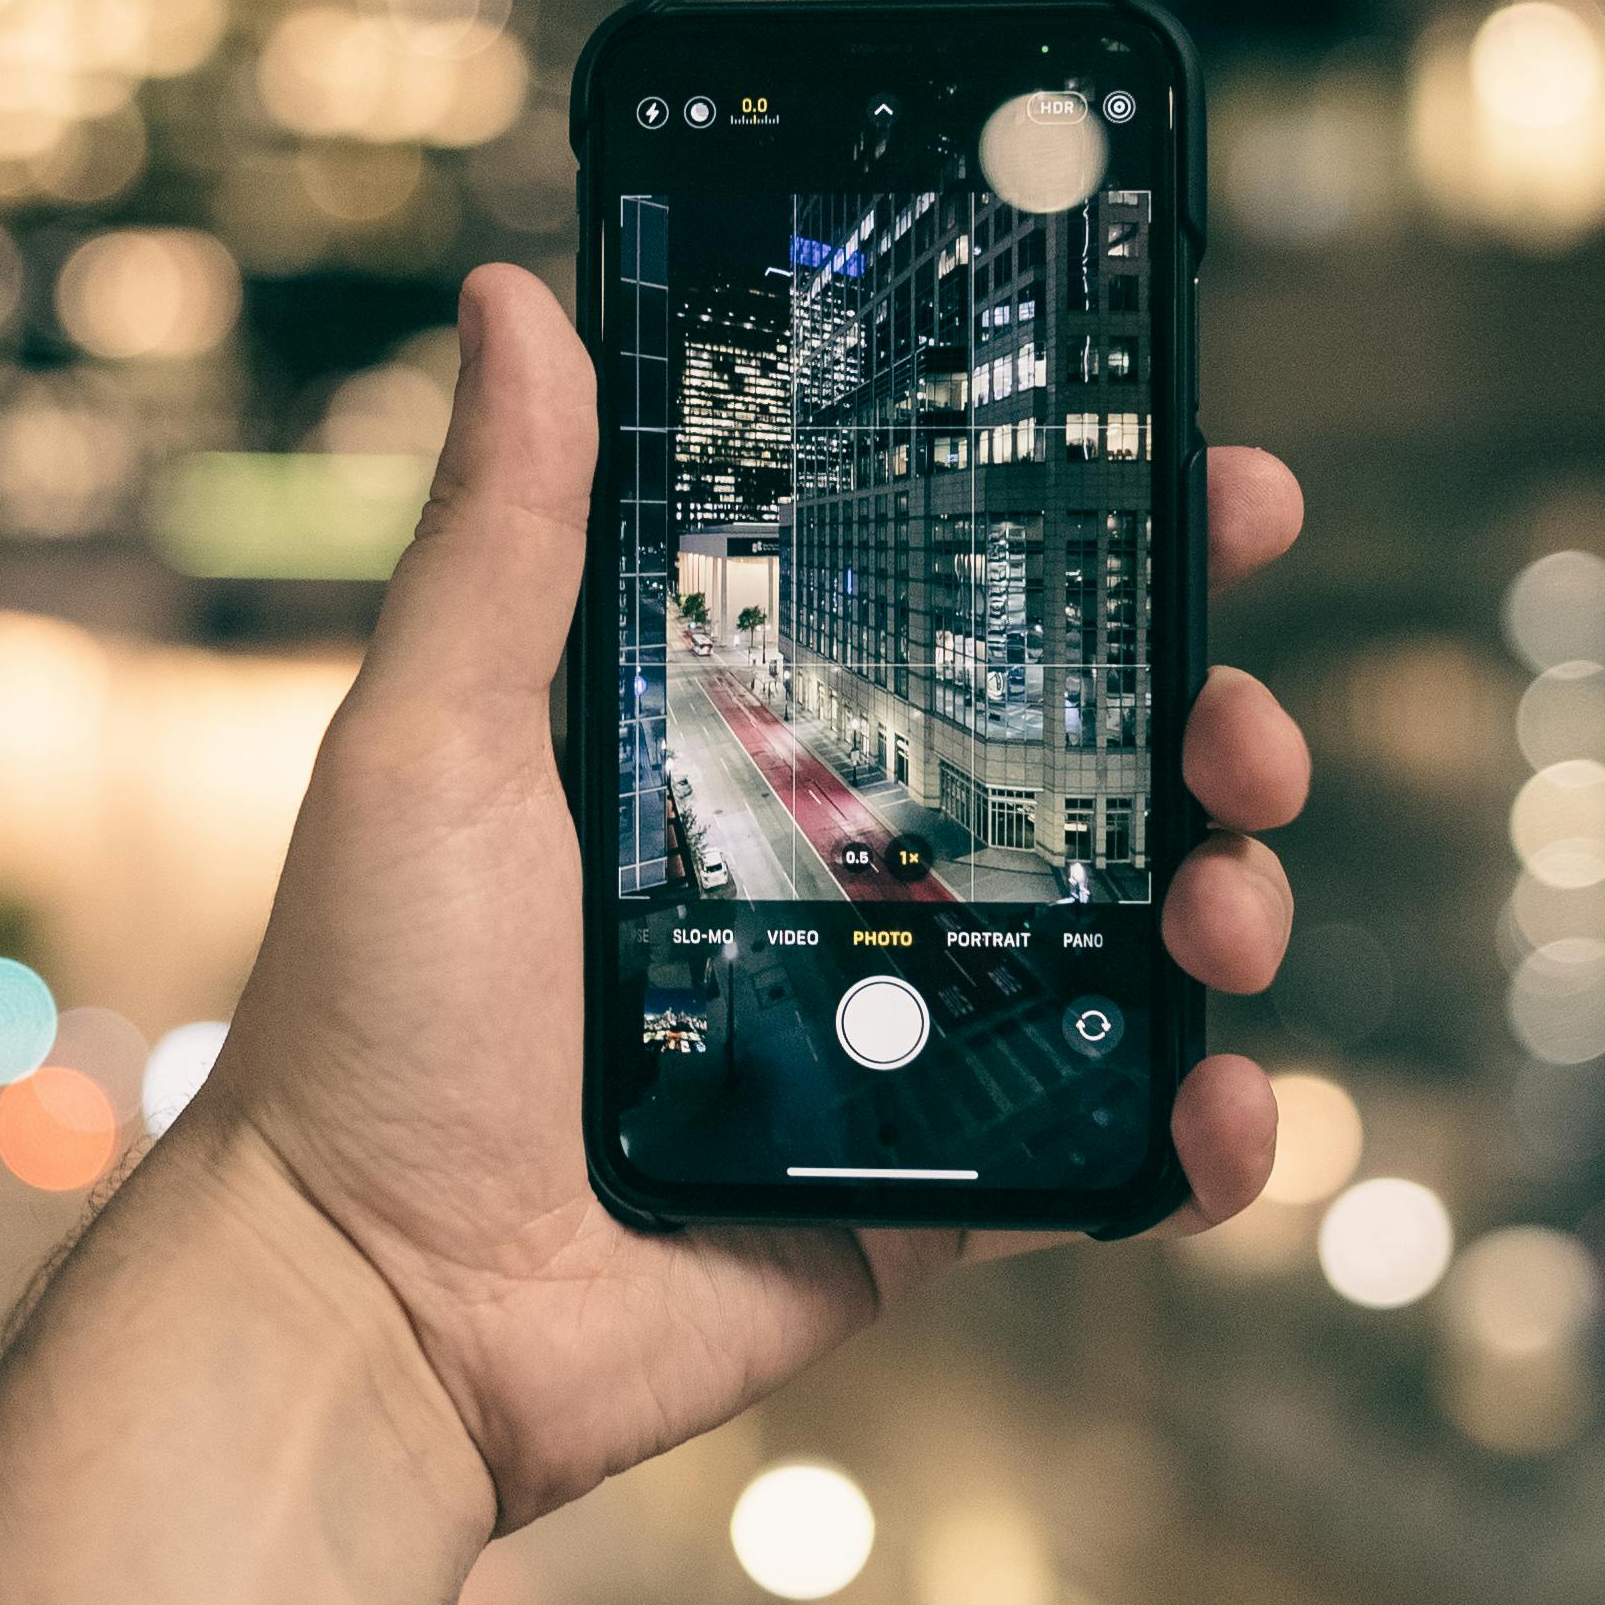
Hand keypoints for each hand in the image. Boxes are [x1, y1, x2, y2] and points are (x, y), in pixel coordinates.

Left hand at [199, 264, 1309, 1530]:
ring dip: (1226, 903)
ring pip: (1126, 946)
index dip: (1093, 547)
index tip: (1205, 481)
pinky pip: (1099, 1155)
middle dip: (1207, 724)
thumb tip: (514, 298)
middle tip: (1238, 724)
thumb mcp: (429, 740)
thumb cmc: (370, 1016)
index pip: (950, 613)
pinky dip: (1197, 1136)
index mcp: (736, 750)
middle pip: (1084, 769)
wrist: (366, 1306)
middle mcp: (833, 875)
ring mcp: (890, 1037)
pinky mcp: (919, 1191)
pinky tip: (1224, 1108)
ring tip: (1230, 905)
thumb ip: (503, 536)